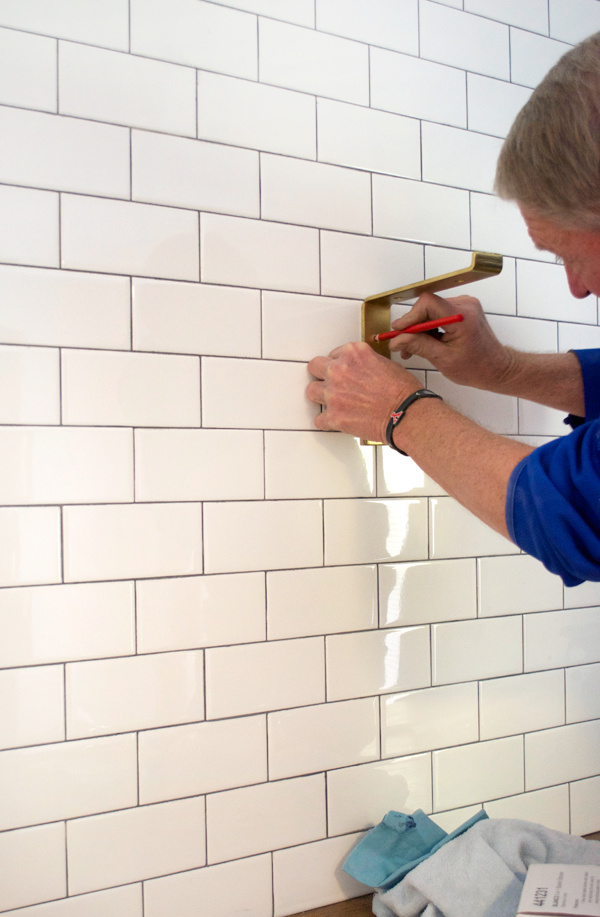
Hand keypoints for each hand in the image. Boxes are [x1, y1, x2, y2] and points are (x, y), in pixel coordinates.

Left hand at [306, 341, 421, 443]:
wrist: (406, 414)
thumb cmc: (402, 391)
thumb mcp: (386, 363)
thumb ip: (366, 362)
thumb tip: (360, 370)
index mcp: (353, 353)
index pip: (333, 354)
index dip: (339, 364)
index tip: (344, 371)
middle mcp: (339, 370)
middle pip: (315, 367)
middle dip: (322, 374)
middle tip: (331, 382)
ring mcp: (334, 393)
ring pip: (311, 391)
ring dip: (321, 396)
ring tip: (332, 401)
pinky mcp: (334, 416)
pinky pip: (319, 419)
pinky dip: (326, 421)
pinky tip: (335, 420)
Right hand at [389, 293, 513, 390]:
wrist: (496, 369)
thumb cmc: (475, 368)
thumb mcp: (443, 359)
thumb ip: (419, 346)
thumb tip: (396, 340)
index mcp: (462, 316)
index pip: (428, 304)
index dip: (410, 316)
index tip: (398, 331)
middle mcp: (465, 305)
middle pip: (428, 306)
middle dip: (413, 326)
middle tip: (402, 345)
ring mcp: (465, 306)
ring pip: (431, 311)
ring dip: (420, 329)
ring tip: (411, 349)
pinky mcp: (463, 310)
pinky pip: (438, 314)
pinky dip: (429, 328)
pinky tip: (425, 343)